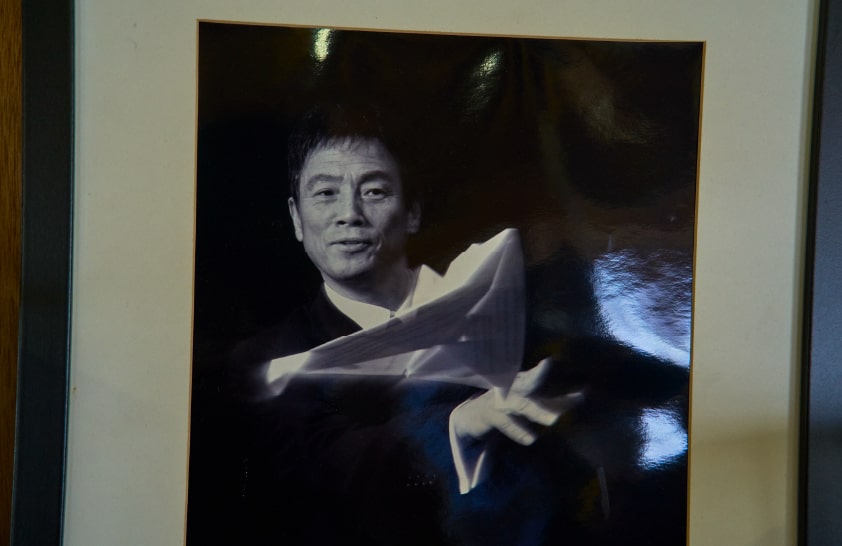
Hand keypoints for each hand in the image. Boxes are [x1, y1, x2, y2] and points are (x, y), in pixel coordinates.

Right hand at [450, 357, 582, 444]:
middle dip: (538, 375)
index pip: (540, 378)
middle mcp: (512, 388)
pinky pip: (506, 423)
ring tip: (554, 420)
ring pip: (521, 404)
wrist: (471, 417)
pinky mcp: (490, 415)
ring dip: (537, 411)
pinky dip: (518, 430)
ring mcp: (501, 401)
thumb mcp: (530, 402)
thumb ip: (554, 401)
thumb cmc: (508, 407)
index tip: (566, 375)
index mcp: (523, 383)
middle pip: (528, 381)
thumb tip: (584, 396)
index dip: (550, 376)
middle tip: (549, 367)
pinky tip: (531, 439)